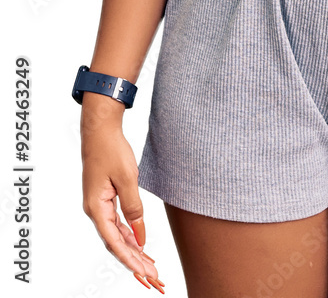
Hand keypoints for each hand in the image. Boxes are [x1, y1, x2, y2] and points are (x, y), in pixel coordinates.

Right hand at [81, 123, 164, 291]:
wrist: (100, 130)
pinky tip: (140, 245)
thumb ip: (134, 207)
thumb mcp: (127, 179)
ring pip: (117, 235)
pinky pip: (117, 224)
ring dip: (133, 251)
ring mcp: (99, 205)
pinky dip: (129, 236)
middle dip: (134, 262)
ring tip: (150, 267)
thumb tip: (140, 234)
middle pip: (115, 243)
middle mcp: (95, 210)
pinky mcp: (105, 199)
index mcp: (96, 208)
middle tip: (153, 278)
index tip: (144, 273)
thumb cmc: (111, 150)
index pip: (114, 242)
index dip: (130, 259)